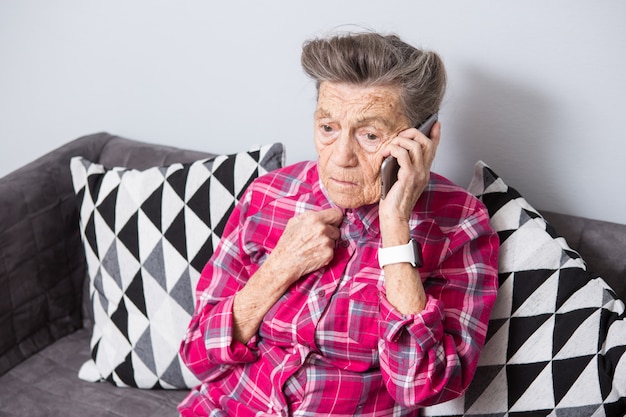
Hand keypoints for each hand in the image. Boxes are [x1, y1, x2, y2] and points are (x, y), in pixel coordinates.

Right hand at [265, 207, 343, 284]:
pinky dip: (326, 252)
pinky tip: (315, 253)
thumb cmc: (288, 242)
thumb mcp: (294, 221)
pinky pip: (333, 251)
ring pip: (335, 240)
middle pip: (337, 228)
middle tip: (318, 238)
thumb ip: (311, 215)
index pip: (337, 214)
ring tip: (314, 246)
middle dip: (330, 232)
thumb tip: (323, 214)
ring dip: (327, 243)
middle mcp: (322, 229)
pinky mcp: (328, 254)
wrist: (284, 263)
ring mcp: (326, 242)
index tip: (331, 223)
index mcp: (314, 218)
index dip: (334, 219)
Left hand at [379, 122, 440, 243]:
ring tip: (390, 147)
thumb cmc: (394, 201)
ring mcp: (418, 174)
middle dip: (412, 133)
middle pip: (426, 142)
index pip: (434, 149)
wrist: (394, 217)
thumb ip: (402, 166)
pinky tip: (386, 153)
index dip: (436, 134)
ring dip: (400, 141)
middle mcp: (424, 171)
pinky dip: (393, 149)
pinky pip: (403, 154)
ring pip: (415, 145)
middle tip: (399, 136)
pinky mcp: (408, 177)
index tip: (436, 124)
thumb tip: (395, 151)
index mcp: (424, 172)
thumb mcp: (400, 179)